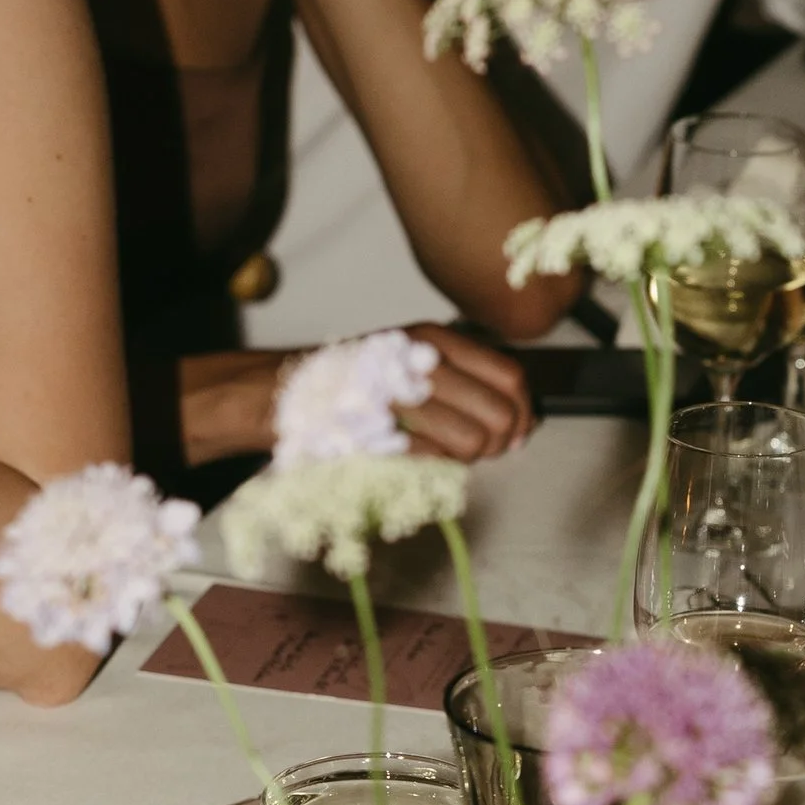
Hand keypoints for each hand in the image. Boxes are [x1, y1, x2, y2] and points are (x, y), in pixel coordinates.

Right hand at [180, 330, 534, 467]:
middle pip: (500, 413)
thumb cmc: (353, 382)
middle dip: (500, 442)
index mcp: (435, 340)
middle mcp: (422, 360)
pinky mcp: (381, 427)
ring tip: (443, 451)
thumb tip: (522, 417)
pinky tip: (415, 453)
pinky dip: (434, 464)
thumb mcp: (411, 360)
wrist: (281, 393)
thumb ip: (466, 379)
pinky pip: (436, 457)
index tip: (516, 432)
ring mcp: (400, 394)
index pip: (511, 377)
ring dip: (467, 457)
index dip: (522, 411)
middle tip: (481, 450)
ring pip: (474, 440)